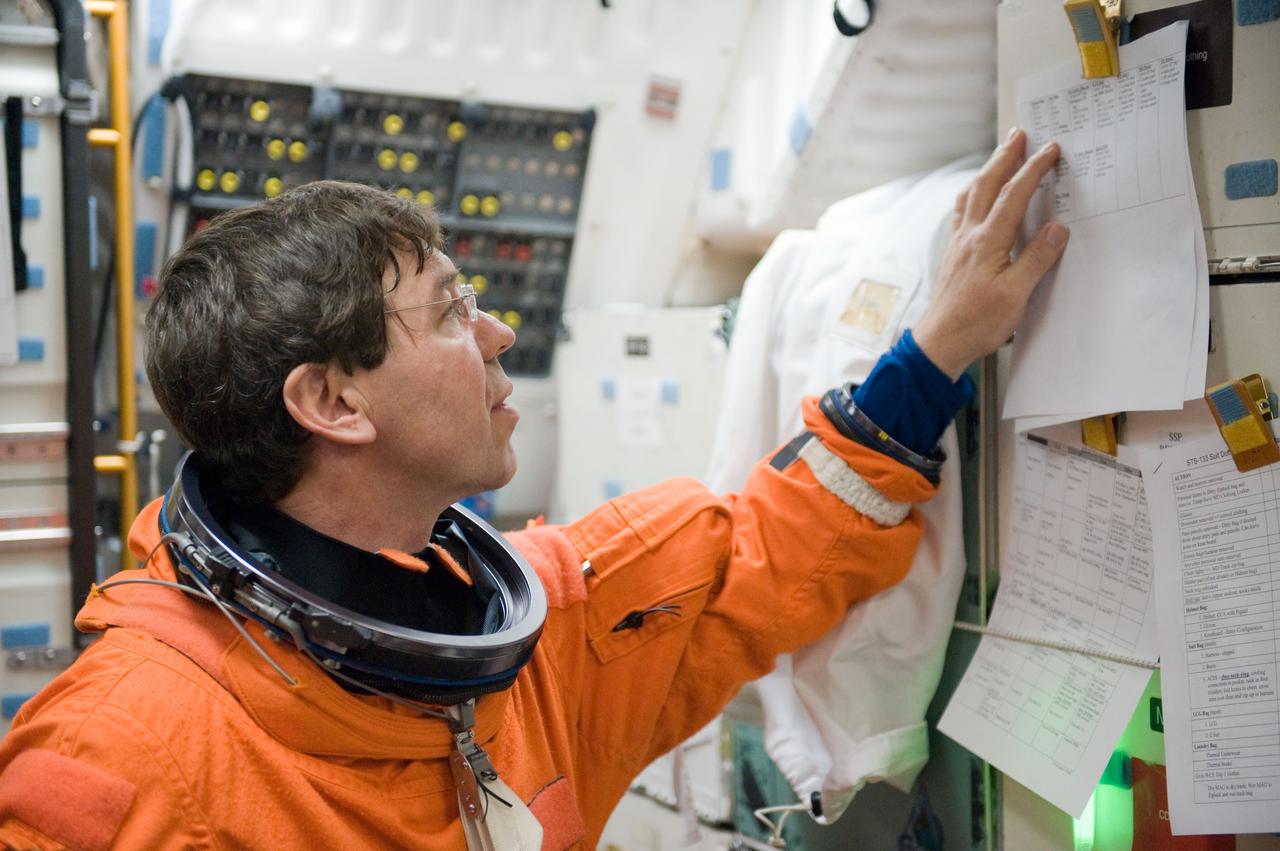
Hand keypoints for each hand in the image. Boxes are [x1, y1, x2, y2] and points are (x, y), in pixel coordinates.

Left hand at [912, 129, 1068, 379]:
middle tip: (1019, 134)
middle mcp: (969, 237)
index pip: (1013, 196)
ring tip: (999, 155)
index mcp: (987, 242)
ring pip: (971, 197)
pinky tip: (975, 198)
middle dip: (1004, 157)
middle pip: (987, 186)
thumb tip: (1056, 229)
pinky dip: (973, 195)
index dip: (1033, 170)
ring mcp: (958, 245)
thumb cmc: (976, 323)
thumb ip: (1036, 259)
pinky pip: (962, 213)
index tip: (1050, 150)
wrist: (940, 342)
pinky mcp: (953, 256)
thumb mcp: (1016, 295)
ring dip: (987, 172)